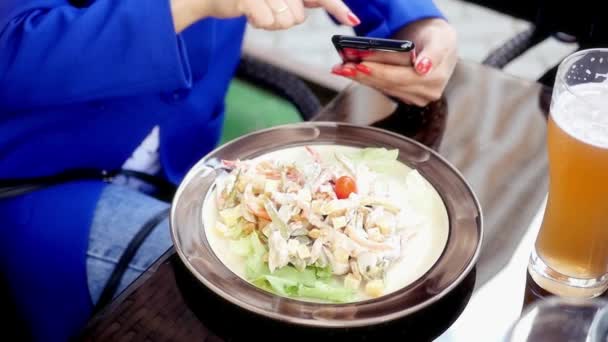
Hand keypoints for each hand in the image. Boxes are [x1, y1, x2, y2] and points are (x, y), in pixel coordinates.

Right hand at [172, 0, 359, 32]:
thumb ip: (308, 0)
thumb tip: (340, 10)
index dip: (337, 7)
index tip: (353, 20)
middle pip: (298, 17)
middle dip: (284, 20)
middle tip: (268, 10)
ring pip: (284, 21)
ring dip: (270, 23)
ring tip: (259, 11)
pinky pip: (266, 22)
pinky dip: (258, 23)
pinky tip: (249, 15)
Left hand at [331, 18, 457, 106]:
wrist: (437, 44)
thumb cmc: (437, 38)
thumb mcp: (441, 38)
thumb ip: (434, 53)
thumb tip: (423, 68)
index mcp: (436, 78)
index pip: (401, 75)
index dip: (380, 71)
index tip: (361, 65)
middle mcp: (427, 92)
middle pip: (388, 83)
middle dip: (364, 74)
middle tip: (343, 66)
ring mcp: (416, 98)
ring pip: (382, 87)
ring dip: (360, 78)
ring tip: (342, 68)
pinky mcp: (405, 97)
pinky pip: (382, 88)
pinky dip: (365, 79)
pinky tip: (351, 72)